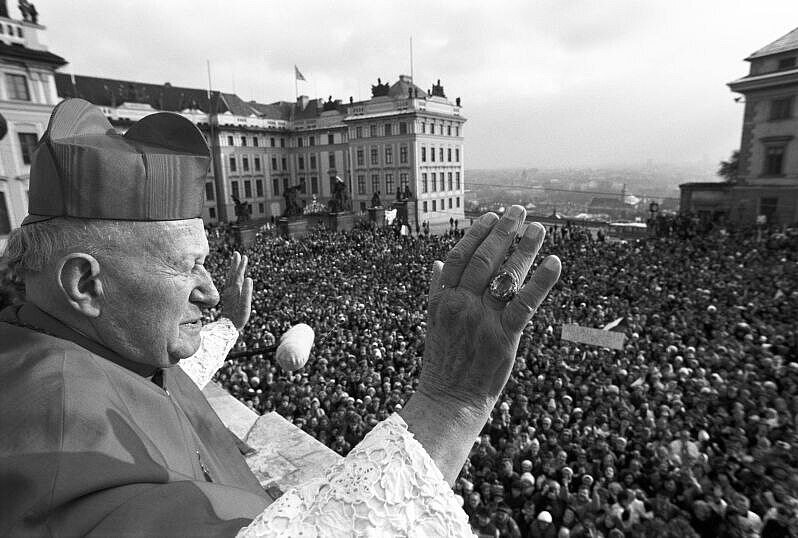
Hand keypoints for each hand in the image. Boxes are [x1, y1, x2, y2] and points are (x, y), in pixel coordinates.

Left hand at [220, 251, 252, 330]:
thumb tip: (249, 278)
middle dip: (236, 264)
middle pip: (233, 274)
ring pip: (231, 278)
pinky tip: (234, 275)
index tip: (244, 256)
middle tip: (237, 253)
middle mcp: (230, 290)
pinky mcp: (228, 296)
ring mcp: (229, 293)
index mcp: (234, 290)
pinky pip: (230, 283)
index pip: (238, 275)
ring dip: (234, 269)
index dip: (240, 266)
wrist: (228, 327)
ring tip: (236, 260)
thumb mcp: (244, 306)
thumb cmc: (238, 318)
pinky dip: (232, 276)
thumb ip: (246, 292)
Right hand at [400, 206, 560, 482]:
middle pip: (484, 260)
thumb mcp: (433, 322)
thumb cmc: (443, 362)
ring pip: (504, 275)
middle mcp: (460, 305)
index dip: (476, 234)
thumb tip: (438, 262)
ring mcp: (481, 320)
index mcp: (442, 300)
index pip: (459, 257)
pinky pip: (524, 302)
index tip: (491, 216)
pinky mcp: (503, 337)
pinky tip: (554, 262)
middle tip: (519, 212)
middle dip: (503, 232)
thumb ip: (436, 290)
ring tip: (538, 229)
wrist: (449, 401)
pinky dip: (541, 280)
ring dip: (523, 249)